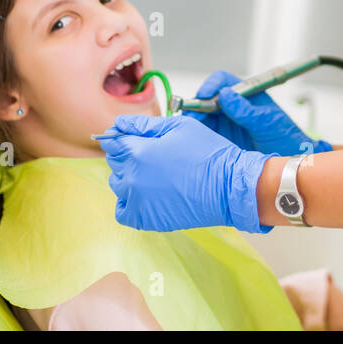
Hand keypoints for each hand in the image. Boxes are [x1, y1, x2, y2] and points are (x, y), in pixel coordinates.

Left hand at [97, 114, 271, 233]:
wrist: (229, 187)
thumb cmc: (208, 153)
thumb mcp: (178, 127)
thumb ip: (144, 124)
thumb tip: (118, 124)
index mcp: (139, 153)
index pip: (112, 141)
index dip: (120, 136)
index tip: (130, 137)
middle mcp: (133, 178)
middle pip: (115, 162)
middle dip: (127, 154)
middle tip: (152, 154)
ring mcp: (138, 202)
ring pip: (118, 184)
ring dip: (129, 176)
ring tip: (154, 173)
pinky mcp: (146, 219)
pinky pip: (122, 210)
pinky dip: (129, 202)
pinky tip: (146, 194)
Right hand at [184, 69, 332, 156]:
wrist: (291, 161)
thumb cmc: (285, 137)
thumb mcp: (267, 123)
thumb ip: (246, 110)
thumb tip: (225, 94)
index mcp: (246, 94)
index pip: (222, 81)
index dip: (210, 86)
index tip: (204, 97)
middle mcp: (233, 106)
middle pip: (207, 99)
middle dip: (196, 107)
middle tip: (190, 120)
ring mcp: (227, 122)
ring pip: (202, 117)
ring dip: (195, 123)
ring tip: (191, 134)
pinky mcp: (222, 139)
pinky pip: (205, 134)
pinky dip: (197, 137)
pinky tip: (196, 145)